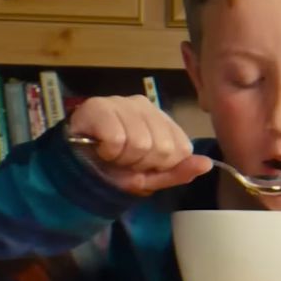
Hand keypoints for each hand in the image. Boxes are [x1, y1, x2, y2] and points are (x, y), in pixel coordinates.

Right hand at [67, 95, 212, 194]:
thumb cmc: (113, 169)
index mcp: (161, 120)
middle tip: (123, 160)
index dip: (160, 166)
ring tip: (110, 154)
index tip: (142, 165)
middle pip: (162, 148)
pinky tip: (98, 147)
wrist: (74, 168)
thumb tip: (207, 164)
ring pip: (140, 144)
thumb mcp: (149, 178)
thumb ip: (179, 172)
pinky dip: (107, 152)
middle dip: (141, 164)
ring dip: (122, 159)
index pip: (181, 149)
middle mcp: (144, 106)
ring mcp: (121, 103)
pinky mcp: (98, 106)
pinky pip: (116, 139)